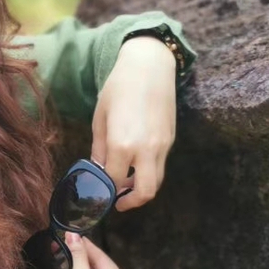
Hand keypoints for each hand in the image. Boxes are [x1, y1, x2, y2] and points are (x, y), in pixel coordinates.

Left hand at [91, 35, 177, 211]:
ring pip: (156, 181)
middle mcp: (145, 149)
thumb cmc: (118, 88)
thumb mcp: (100, 118)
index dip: (104, 189)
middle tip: (117, 202)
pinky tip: (135, 163)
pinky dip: (148, 171)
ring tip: (126, 183)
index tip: (97, 192)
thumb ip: (99, 148)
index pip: (112, 180)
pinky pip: (160, 165)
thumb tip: (97, 169)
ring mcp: (161, 146)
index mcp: (121, 144)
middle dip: (130, 202)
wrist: (149, 66)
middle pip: (145, 192)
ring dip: (141, 188)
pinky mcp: (170, 140)